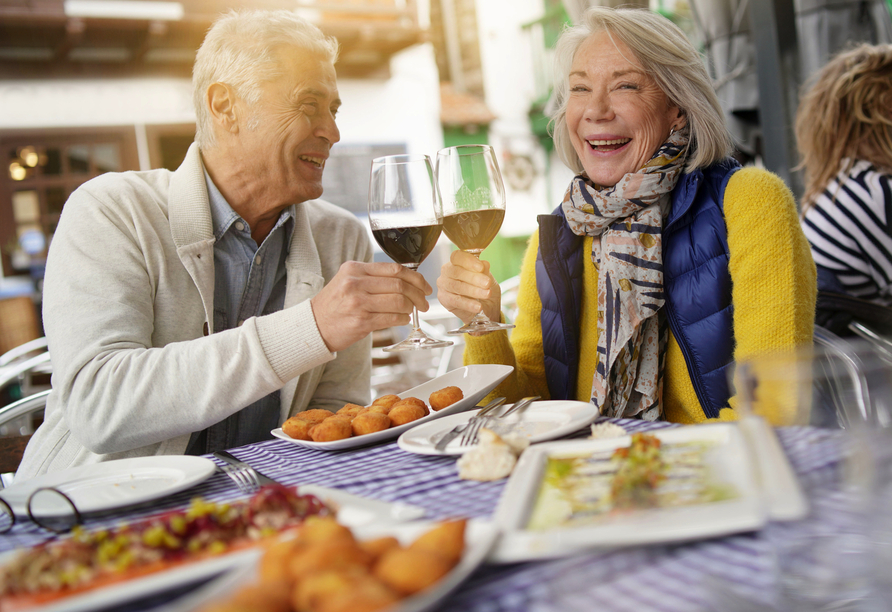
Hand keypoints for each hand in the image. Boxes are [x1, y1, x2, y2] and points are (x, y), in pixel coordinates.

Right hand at [311, 261, 431, 352]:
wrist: (313, 326)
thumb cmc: (334, 305)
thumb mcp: (347, 281)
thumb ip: (372, 277)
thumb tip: (406, 281)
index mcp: (354, 269)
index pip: (394, 269)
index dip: (415, 278)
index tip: (424, 286)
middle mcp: (356, 283)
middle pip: (399, 284)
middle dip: (418, 294)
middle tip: (424, 302)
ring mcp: (358, 302)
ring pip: (398, 301)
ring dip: (411, 308)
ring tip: (412, 312)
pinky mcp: (361, 321)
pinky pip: (392, 318)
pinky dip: (403, 319)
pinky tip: (403, 319)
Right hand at [437, 249, 501, 323]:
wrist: (486, 308)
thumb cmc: (484, 289)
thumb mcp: (488, 278)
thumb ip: (485, 271)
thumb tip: (484, 264)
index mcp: (457, 262)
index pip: (457, 256)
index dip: (468, 261)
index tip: (481, 267)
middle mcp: (447, 271)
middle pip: (456, 272)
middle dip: (473, 278)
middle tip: (487, 283)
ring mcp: (443, 285)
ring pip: (456, 286)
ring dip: (473, 291)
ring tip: (486, 294)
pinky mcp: (443, 299)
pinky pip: (455, 301)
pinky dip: (468, 304)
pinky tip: (478, 306)